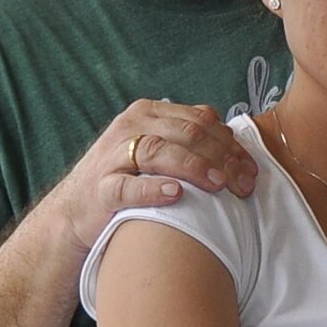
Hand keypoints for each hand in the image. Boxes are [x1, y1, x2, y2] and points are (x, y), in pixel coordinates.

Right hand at [59, 102, 259, 253]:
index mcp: (148, 113)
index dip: (231, 144)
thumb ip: (188, 138)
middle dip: (222, 158)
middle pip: (186, 133)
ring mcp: (113, 157)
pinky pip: (128, 186)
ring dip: (194, 166)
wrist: (75, 212)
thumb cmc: (126, 180)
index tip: (251, 170)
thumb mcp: (155, 149)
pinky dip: (153, 189)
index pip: (200, 120)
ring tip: (218, 184)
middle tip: (244, 184)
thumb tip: (232, 137)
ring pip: (159, 151)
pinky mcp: (101, 189)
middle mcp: (130, 127)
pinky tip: (176, 194)